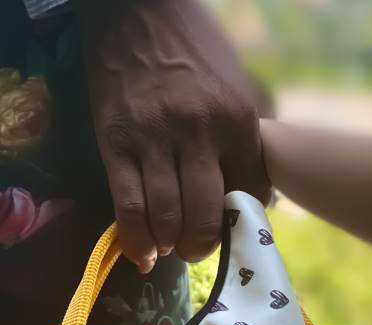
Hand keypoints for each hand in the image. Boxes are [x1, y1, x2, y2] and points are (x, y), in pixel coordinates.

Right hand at [77, 0, 270, 271]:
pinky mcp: (116, 143)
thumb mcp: (236, 86)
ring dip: (171, 244)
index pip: (249, 192)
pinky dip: (136, 238)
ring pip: (166, 216)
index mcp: (236, 121)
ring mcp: (154, 140)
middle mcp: (199, 134)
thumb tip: (255, 190)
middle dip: (203, 244)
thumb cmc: (194, 49)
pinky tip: (143, 253)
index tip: (231, 227)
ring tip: (171, 248)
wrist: (137, 13)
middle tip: (197, 250)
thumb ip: (245, 137)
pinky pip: (128, 205)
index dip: (241, 219)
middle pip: (205, 214)